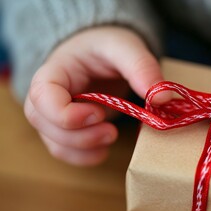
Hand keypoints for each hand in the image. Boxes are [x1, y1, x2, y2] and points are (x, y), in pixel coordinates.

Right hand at [24, 26, 166, 165]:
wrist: (105, 52)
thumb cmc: (109, 46)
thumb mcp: (127, 47)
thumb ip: (142, 68)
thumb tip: (162, 98)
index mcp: (55, 71)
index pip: (41, 97)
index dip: (65, 114)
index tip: (97, 113)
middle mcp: (48, 96)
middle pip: (44, 125)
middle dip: (79, 137)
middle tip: (112, 132)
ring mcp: (55, 116)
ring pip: (56, 144)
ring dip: (84, 149)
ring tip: (111, 137)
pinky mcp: (69, 130)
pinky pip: (67, 153)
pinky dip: (86, 157)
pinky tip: (105, 148)